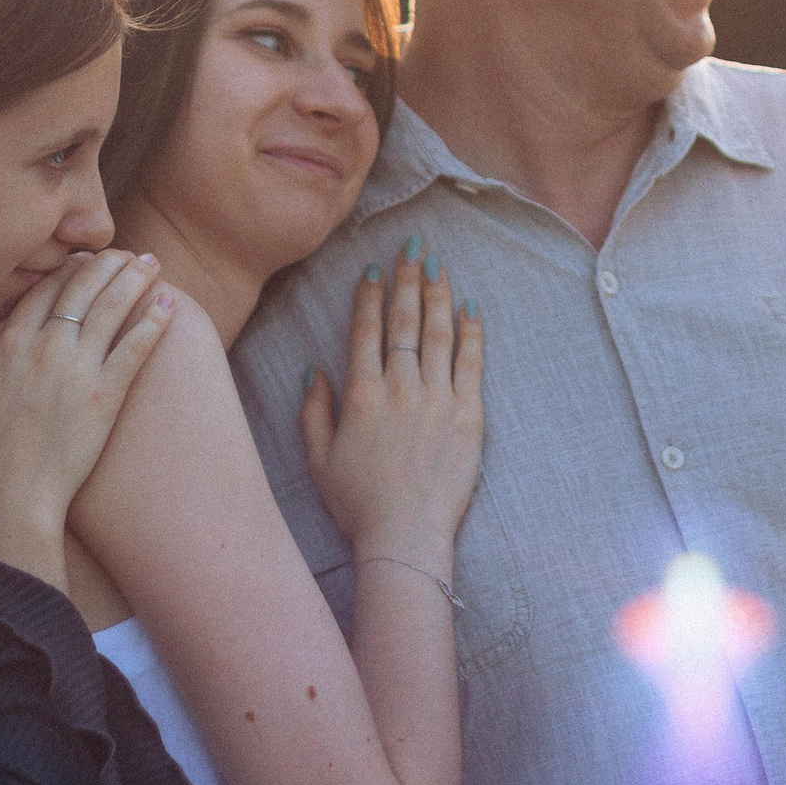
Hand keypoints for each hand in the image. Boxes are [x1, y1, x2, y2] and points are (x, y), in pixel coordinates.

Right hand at [0, 249, 173, 584]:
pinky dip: (154, 320)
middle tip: (127, 252)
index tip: (85, 258)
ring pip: (113, 307)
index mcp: (10, 343)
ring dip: (136, 278)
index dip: (69, 267)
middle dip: (108, 263)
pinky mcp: (107, 394)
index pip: (45, 288)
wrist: (14, 495)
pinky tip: (168, 302)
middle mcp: (46, 348)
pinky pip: (135, 346)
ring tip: (153, 264)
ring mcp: (79, 369)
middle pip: (83, 288)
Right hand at [301, 242, 485, 568]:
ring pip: (438, 333)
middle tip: (413, 248)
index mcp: (360, 395)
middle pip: (404, 321)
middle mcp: (399, 388)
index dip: (369, 296)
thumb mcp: (317, 459)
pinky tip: (472, 309)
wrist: (406, 537)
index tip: (374, 269)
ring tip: (440, 266)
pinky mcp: (469, 415)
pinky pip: (471, 363)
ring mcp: (437, 398)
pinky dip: (472, 332)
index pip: (365, 331)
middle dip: (408, 279)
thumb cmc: (358, 503)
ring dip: (439, 295)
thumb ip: (313, 411)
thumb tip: (315, 370)